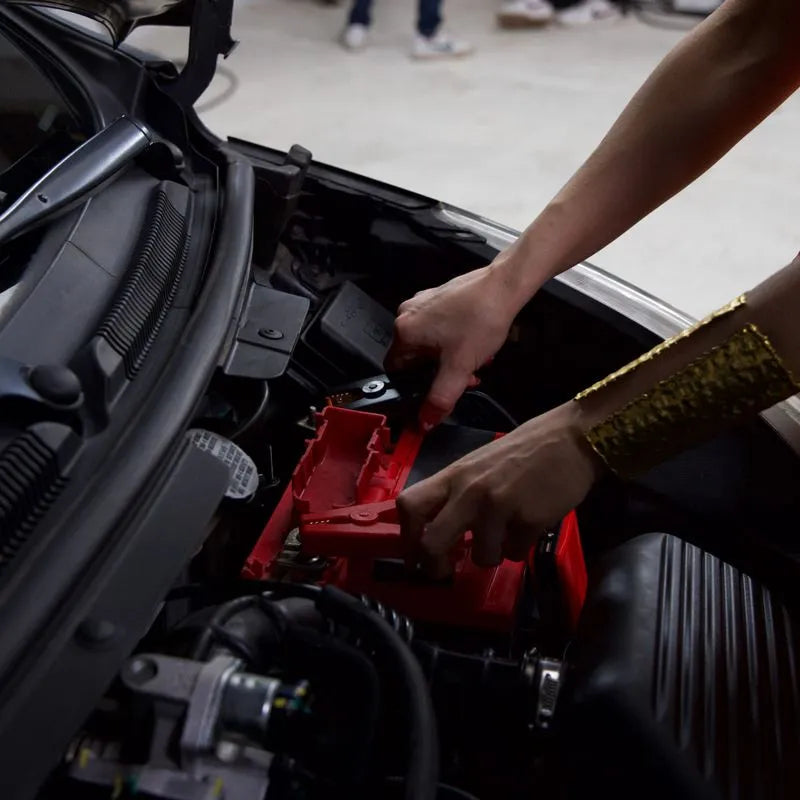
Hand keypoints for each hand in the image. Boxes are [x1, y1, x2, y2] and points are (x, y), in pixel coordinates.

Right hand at [386, 264, 525, 429]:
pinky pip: (438, 328)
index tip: (435, 389)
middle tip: (462, 375)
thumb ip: (440, 399)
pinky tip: (473, 342)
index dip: (416, 385)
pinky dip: (453, 341)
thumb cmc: (481, 317)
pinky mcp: (438, 299)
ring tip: (472, 358)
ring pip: (429, 345)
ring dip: (449, 358)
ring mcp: (423, 304)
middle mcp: (408, 315)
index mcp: (404, 331)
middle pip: (415, 359)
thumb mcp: (460, 368)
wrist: (504, 287)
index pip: (396, 371)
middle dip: (439, 372)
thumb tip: (425, 420)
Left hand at [397, 402, 603, 572]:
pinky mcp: (529, 520)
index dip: (406, 535)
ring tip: (505, 536)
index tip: (413, 553)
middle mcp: (470, 491)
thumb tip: (437, 527)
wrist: (571, 438)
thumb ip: (456, 493)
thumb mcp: (478, 465)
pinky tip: (529, 525)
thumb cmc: (523, 451)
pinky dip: (521, 546)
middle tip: (444, 572)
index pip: (409, 505)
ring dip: (492, 554)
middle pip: (431, 542)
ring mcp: (499, 507)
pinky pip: (516, 552)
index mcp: (454, 475)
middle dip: (434, 566)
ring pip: (481, 556)